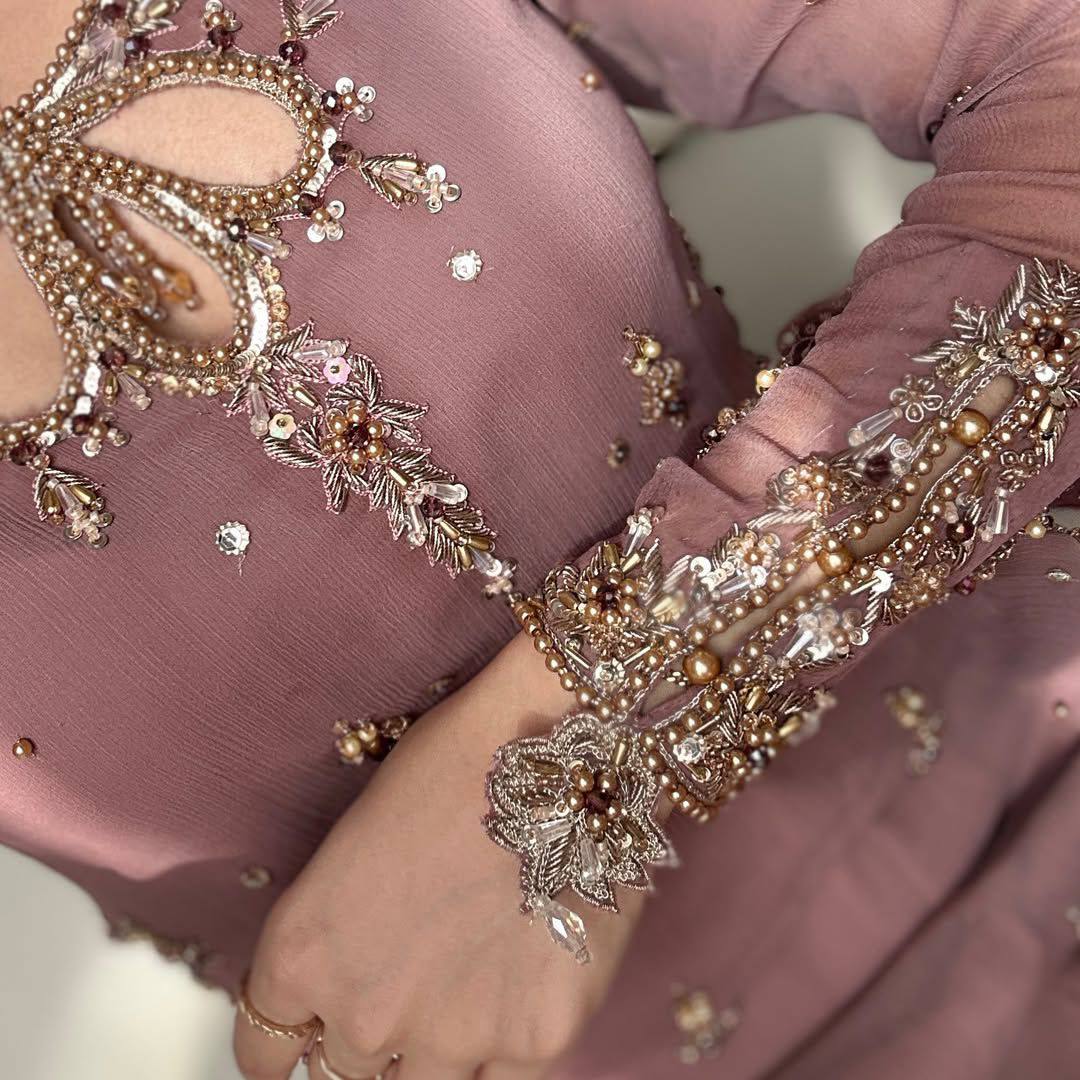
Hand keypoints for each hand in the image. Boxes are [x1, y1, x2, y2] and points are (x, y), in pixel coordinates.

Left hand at [234, 633, 648, 1079]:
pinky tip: (518, 997)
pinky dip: (504, 1052)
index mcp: (302, 952)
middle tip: (413, 981)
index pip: (264, 1051)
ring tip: (467, 988)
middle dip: (373, 1033)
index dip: (291, 1042)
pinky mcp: (536, 1040)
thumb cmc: (457, 763)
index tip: (309, 1038)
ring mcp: (450, 1036)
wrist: (560, 745)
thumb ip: (343, 936)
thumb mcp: (359, 844)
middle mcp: (362, 1012)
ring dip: (434, 1054)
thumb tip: (354, 980)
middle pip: (345, 1072)